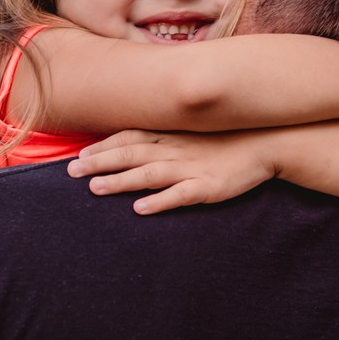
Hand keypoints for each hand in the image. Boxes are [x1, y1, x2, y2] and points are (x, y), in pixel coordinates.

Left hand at [67, 129, 274, 214]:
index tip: (80, 155)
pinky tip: (141, 209)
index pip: (130, 137)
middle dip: (100, 162)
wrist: (267, 142)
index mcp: (171, 135)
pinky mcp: (208, 187)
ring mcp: (191, 168)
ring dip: (121, 181)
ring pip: (149, 174)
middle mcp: (176, 149)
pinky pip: (180, 195)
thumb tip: (140, 141)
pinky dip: (160, 201)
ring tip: (95, 189)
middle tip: (71, 172)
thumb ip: (168, 135)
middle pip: (131, 154)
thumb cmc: (227, 138)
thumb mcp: (194, 130)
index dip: (104, 146)